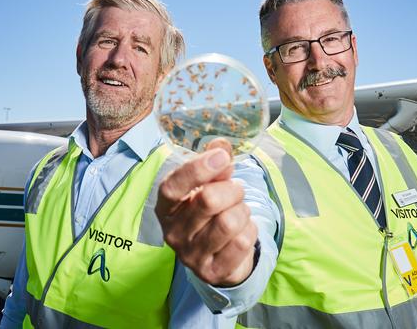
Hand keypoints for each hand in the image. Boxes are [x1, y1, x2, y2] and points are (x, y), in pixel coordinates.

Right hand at [156, 139, 256, 285]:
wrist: (219, 257)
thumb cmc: (210, 213)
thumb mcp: (208, 186)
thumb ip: (214, 164)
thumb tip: (222, 144)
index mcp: (165, 208)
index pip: (172, 187)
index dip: (198, 169)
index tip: (221, 157)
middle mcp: (173, 233)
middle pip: (209, 200)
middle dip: (232, 190)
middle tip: (236, 191)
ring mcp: (191, 256)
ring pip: (229, 222)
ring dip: (243, 211)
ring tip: (239, 211)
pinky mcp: (212, 272)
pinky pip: (242, 242)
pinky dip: (250, 230)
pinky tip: (242, 231)